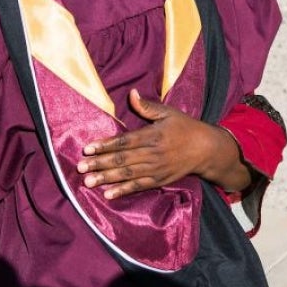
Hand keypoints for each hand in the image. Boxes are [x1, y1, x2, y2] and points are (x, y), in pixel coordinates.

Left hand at [77, 89, 248, 198]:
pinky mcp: (159, 180)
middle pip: (122, 160)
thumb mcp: (168, 112)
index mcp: (152, 135)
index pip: (123, 141)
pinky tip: (108, 194)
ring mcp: (156, 169)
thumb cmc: (185, 127)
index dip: (105, 145)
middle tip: (81, 167)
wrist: (206, 149)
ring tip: (88, 182)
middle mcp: (152, 154)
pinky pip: (138, 186)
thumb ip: (147, 106)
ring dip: (106, 179)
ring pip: (127, 175)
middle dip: (100, 163)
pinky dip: (123, 191)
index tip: (88, 148)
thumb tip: (131, 93)